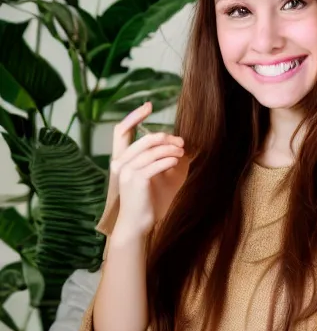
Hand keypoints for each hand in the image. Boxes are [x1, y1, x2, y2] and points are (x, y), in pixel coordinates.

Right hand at [107, 102, 187, 238]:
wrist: (137, 224)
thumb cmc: (147, 199)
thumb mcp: (152, 174)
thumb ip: (158, 157)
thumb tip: (177, 143)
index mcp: (120, 158)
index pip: (121, 130)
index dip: (134, 115)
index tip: (149, 106)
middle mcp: (119, 162)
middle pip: (144, 139)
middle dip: (165, 137)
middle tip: (181, 142)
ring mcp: (126, 171)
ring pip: (151, 149)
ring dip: (170, 148)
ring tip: (182, 152)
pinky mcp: (136, 180)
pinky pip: (155, 163)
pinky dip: (168, 159)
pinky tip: (177, 160)